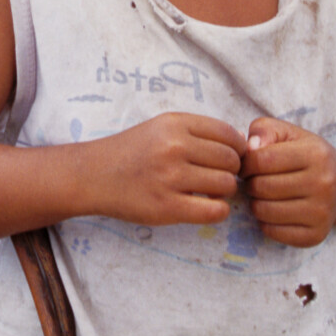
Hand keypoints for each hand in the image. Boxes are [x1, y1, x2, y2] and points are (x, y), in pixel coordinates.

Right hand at [91, 112, 245, 226]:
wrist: (94, 175)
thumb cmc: (132, 151)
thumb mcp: (161, 126)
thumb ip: (197, 131)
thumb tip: (242, 143)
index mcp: (175, 124)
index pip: (228, 134)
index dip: (237, 148)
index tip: (229, 158)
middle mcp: (174, 147)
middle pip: (231, 160)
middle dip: (231, 171)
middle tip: (217, 177)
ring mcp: (170, 178)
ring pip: (226, 185)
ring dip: (224, 191)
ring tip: (208, 191)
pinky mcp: (167, 207)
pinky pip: (214, 211)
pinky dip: (218, 211)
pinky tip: (206, 207)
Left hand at [242, 117, 335, 246]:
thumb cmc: (306, 154)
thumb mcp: (288, 133)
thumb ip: (264, 130)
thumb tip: (250, 148)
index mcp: (316, 154)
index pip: (262, 159)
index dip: (246, 163)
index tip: (247, 165)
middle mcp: (324, 184)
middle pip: (262, 187)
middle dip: (250, 183)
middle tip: (255, 180)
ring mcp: (322, 212)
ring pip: (264, 211)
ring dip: (255, 203)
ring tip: (264, 195)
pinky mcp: (316, 235)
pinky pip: (273, 232)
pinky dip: (265, 222)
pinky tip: (274, 210)